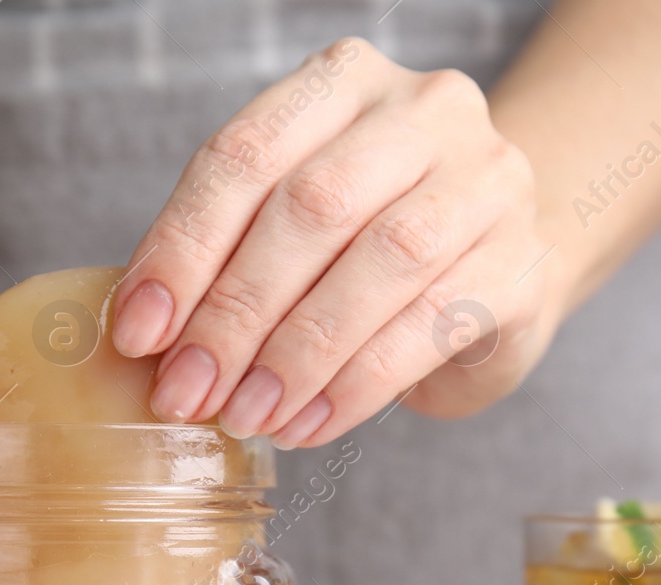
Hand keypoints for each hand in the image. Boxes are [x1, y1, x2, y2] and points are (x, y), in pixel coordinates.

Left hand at [112, 37, 561, 448]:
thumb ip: (230, 252)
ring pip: (379, 265)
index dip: (183, 248)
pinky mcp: (521, 263)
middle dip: (236, 312)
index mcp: (344, 82)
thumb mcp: (297, 223)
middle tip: (187, 391)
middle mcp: (425, 112)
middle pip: (311, 207)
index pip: (245, 155)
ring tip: (246, 416)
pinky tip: (307, 425)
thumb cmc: (373, 246)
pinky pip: (428, 327)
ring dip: (296, 355)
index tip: (139, 333)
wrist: (506, 263)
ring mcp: (486, 182)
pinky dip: (355, 386)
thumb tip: (146, 333)